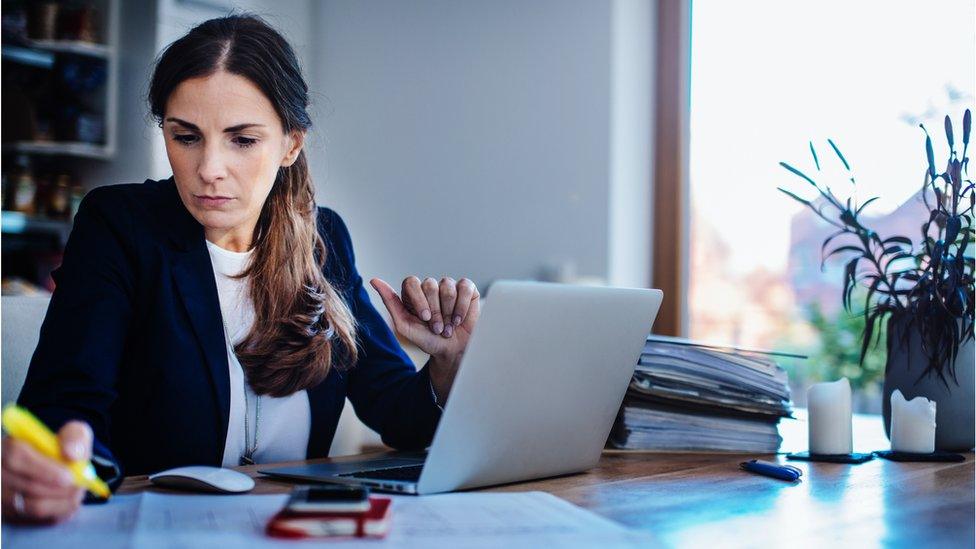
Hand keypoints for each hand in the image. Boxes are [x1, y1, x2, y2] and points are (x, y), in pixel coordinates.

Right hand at [1, 420, 91, 523]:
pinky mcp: (7, 514)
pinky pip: (33, 519)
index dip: (46, 471)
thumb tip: (72, 455)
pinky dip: (54, 513)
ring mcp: (0, 496)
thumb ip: (74, 438)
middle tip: (79, 488)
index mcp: (7, 447)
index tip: (69, 477)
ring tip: (76, 494)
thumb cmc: (59, 448)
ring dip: (60, 503)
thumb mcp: (69, 434)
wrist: (49, 466)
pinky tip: (66, 504)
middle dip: (60, 490)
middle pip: (26, 486)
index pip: (18, 458)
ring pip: (29, 507)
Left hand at [370, 276, 480, 400]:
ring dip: (448, 311)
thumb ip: (390, 302)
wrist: (451, 352)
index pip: (411, 282)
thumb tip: (374, 280)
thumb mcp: (405, 326)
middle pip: (430, 285)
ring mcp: (449, 286)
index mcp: (413, 293)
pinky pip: (465, 287)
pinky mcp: (467, 289)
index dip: (419, 299)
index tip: (424, 318)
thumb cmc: (427, 340)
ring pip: (447, 286)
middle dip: (435, 311)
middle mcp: (430, 287)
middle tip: (437, 328)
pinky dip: (462, 306)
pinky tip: (459, 319)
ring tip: (449, 327)